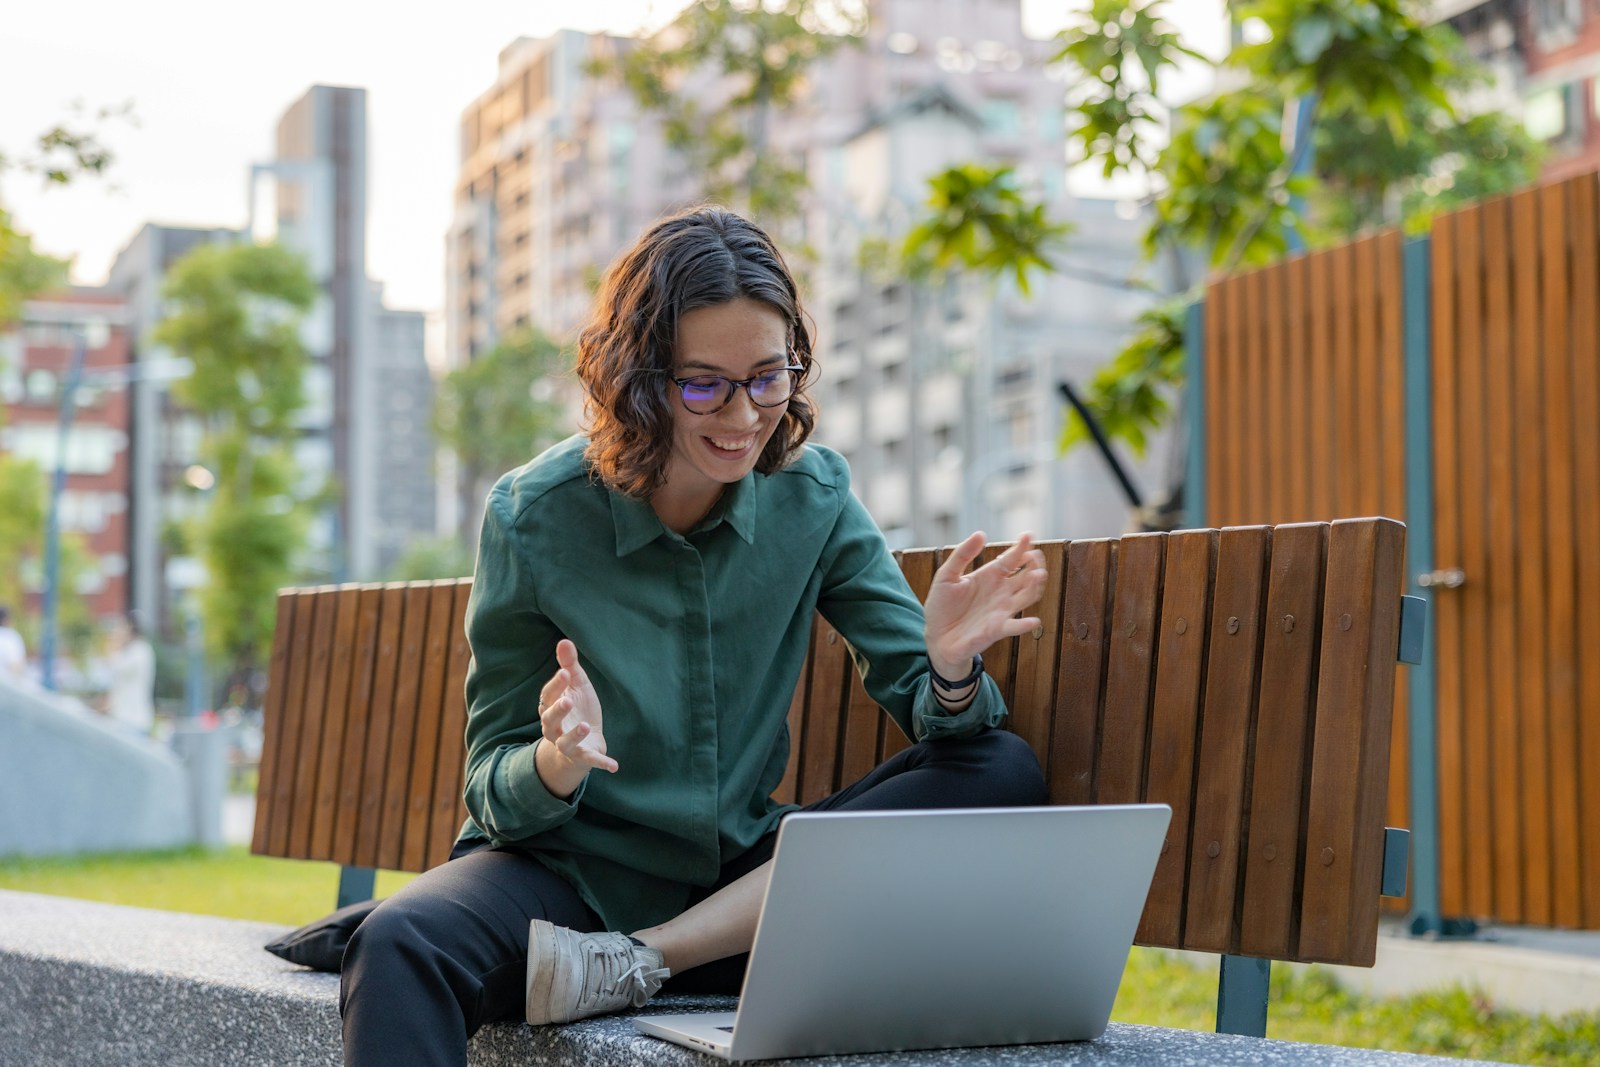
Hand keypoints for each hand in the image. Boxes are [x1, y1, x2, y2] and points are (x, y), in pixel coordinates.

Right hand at [537, 640, 618, 788]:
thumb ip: (569, 665)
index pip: (548, 696)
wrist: (584, 739)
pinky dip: (601, 762)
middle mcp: (554, 728)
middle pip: (549, 720)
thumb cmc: (578, 707)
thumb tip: (563, 640)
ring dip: (574, 735)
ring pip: (566, 742)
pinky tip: (614, 765)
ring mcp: (568, 744)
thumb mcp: (576, 685)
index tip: (565, 673)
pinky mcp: (583, 756)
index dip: (555, 685)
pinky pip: (590, 760)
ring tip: (585, 725)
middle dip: (557, 711)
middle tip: (567, 700)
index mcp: (551, 707)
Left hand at [923, 531, 1047, 679]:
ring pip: (1027, 597)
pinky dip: (1024, 625)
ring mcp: (1002, 611)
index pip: (1011, 559)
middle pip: (1026, 576)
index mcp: (990, 576)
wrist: (936, 636)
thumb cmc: (942, 606)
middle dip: (1034, 565)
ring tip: (1038, 575)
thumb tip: (981, 533)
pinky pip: (1014, 627)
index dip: (1021, 547)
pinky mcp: (997, 630)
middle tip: (1035, 556)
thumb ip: (962, 554)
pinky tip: (1033, 621)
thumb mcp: (946, 575)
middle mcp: (1001, 592)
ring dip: (1034, 587)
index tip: (1028, 535)